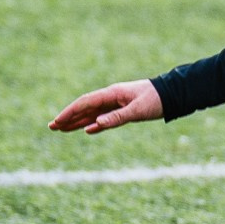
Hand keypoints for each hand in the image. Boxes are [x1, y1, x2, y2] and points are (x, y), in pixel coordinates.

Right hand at [49, 79, 163, 133]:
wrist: (172, 95)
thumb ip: (116, 117)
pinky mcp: (122, 109)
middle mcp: (111, 97)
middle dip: (68, 117)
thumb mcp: (137, 110)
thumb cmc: (156, 100)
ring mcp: (116, 103)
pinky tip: (85, 130)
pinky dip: (93, 124)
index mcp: (112, 93)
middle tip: (52, 127)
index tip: (57, 121)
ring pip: (92, 113)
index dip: (70, 112)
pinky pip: (103, 118)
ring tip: (62, 129)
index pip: (85, 103)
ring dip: (77, 121)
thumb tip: (95, 125)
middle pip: (85, 108)